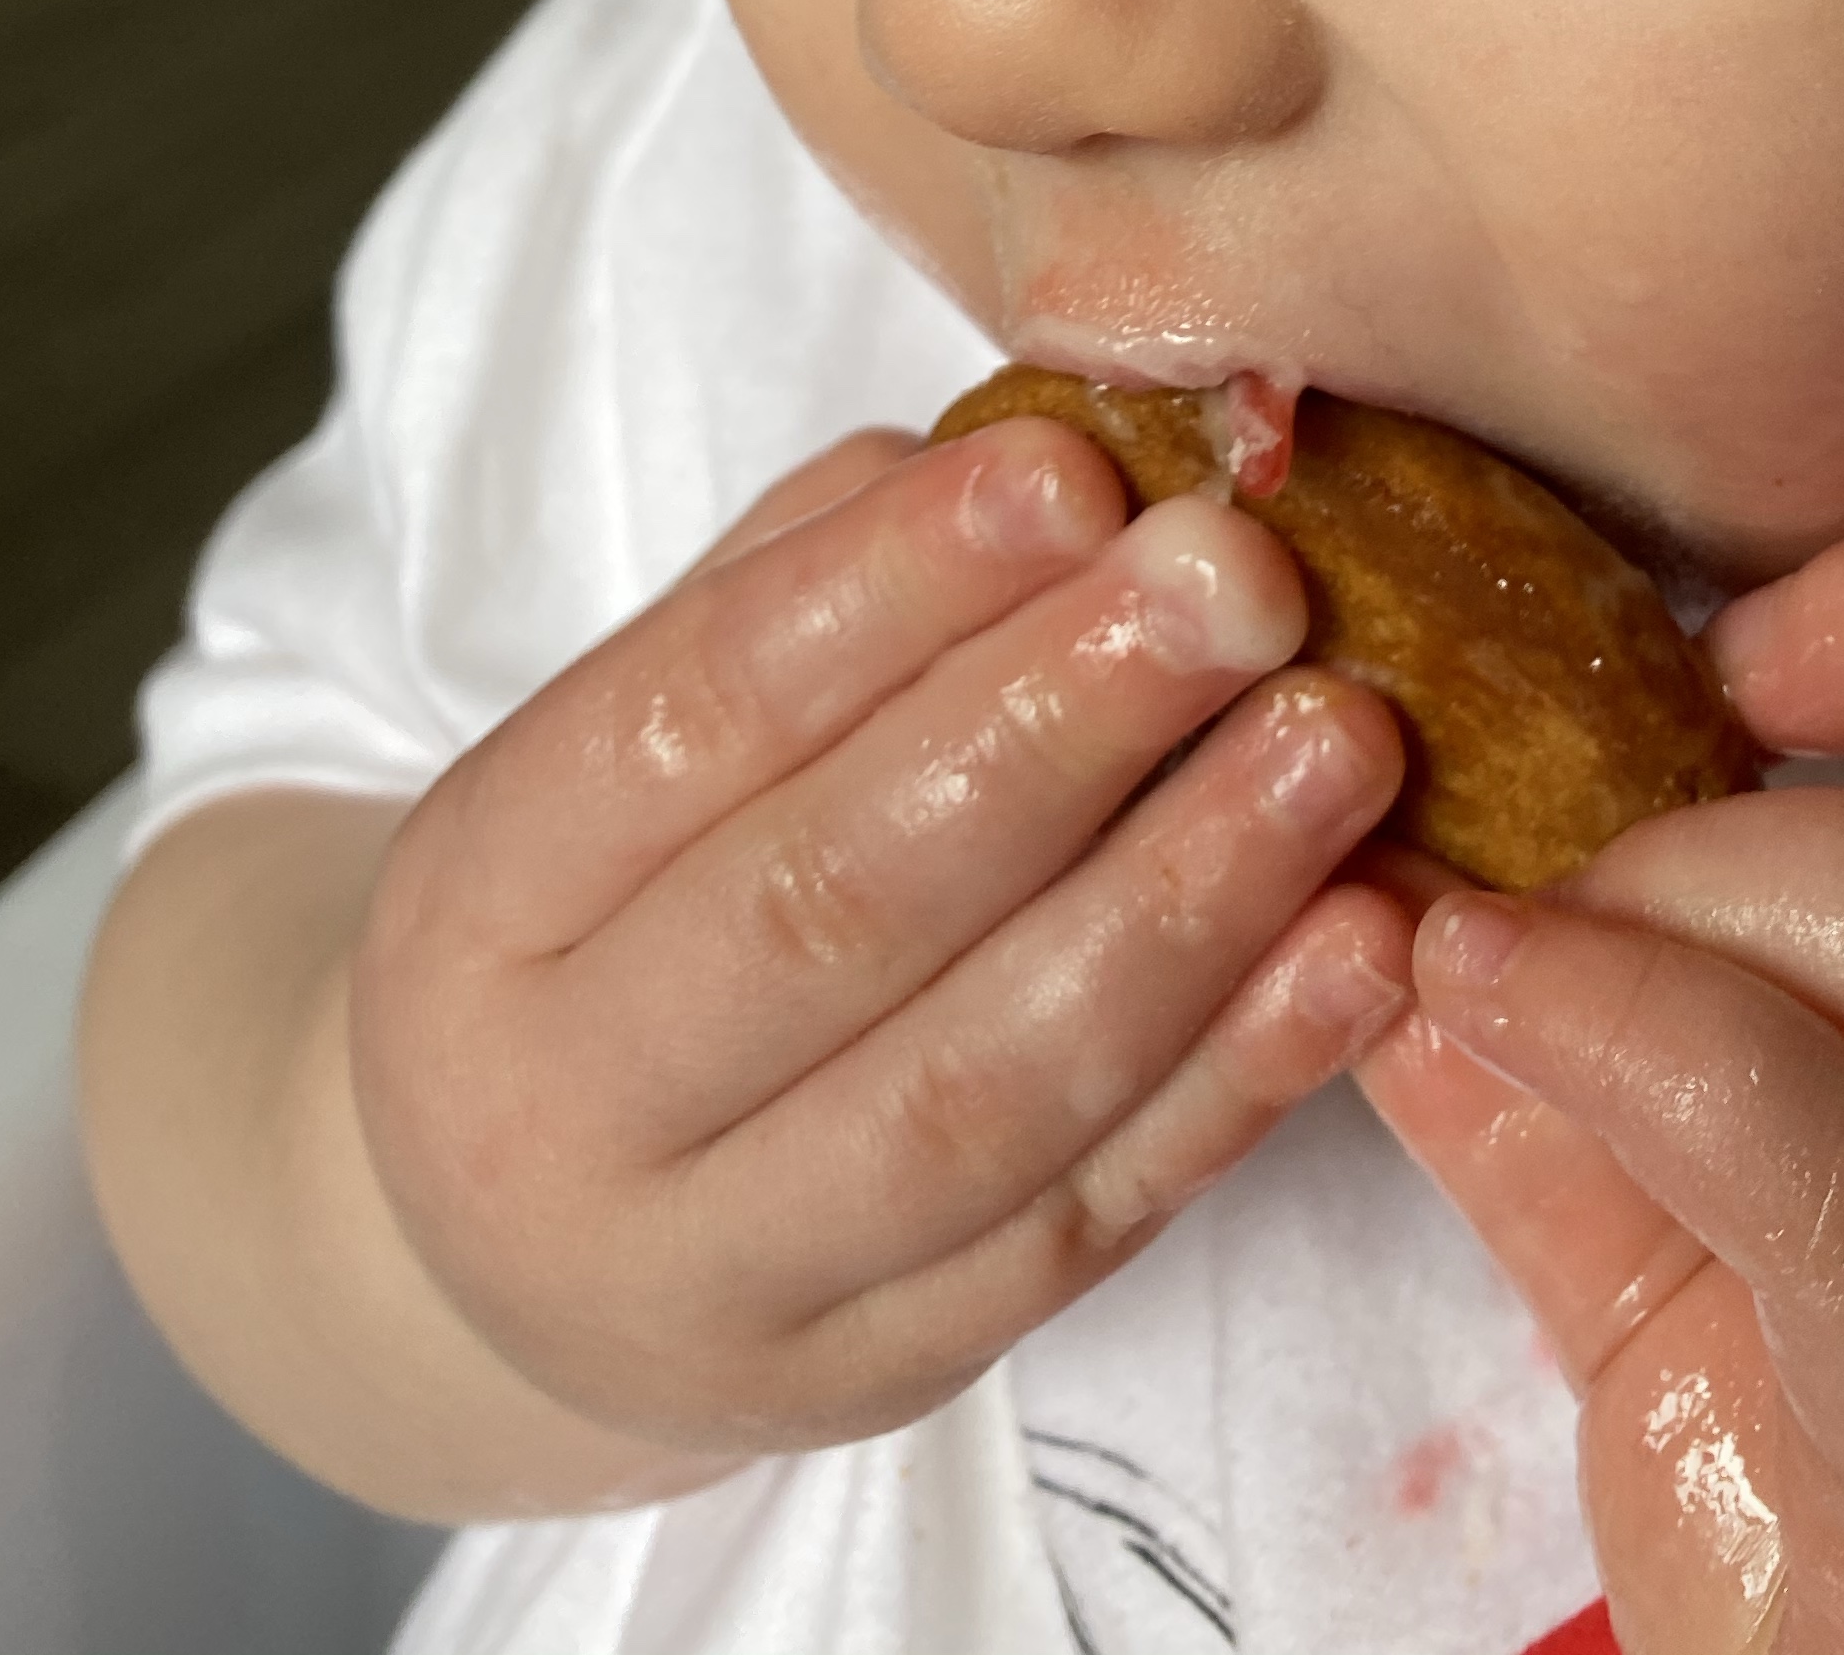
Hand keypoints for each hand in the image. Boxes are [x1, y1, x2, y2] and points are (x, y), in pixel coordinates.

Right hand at [347, 420, 1410, 1452]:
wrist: (509, 1246)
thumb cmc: (638, 894)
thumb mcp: (651, 728)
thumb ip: (820, 583)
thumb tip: (1056, 465)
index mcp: (481, 895)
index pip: (691, 715)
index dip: (892, 588)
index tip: (1079, 469)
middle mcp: (561, 1110)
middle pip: (833, 907)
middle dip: (1065, 726)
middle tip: (1249, 583)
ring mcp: (717, 1278)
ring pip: (974, 1090)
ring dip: (1188, 900)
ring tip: (1343, 742)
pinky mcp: (879, 1378)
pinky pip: (1082, 1225)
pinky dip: (1241, 1081)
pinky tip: (1362, 944)